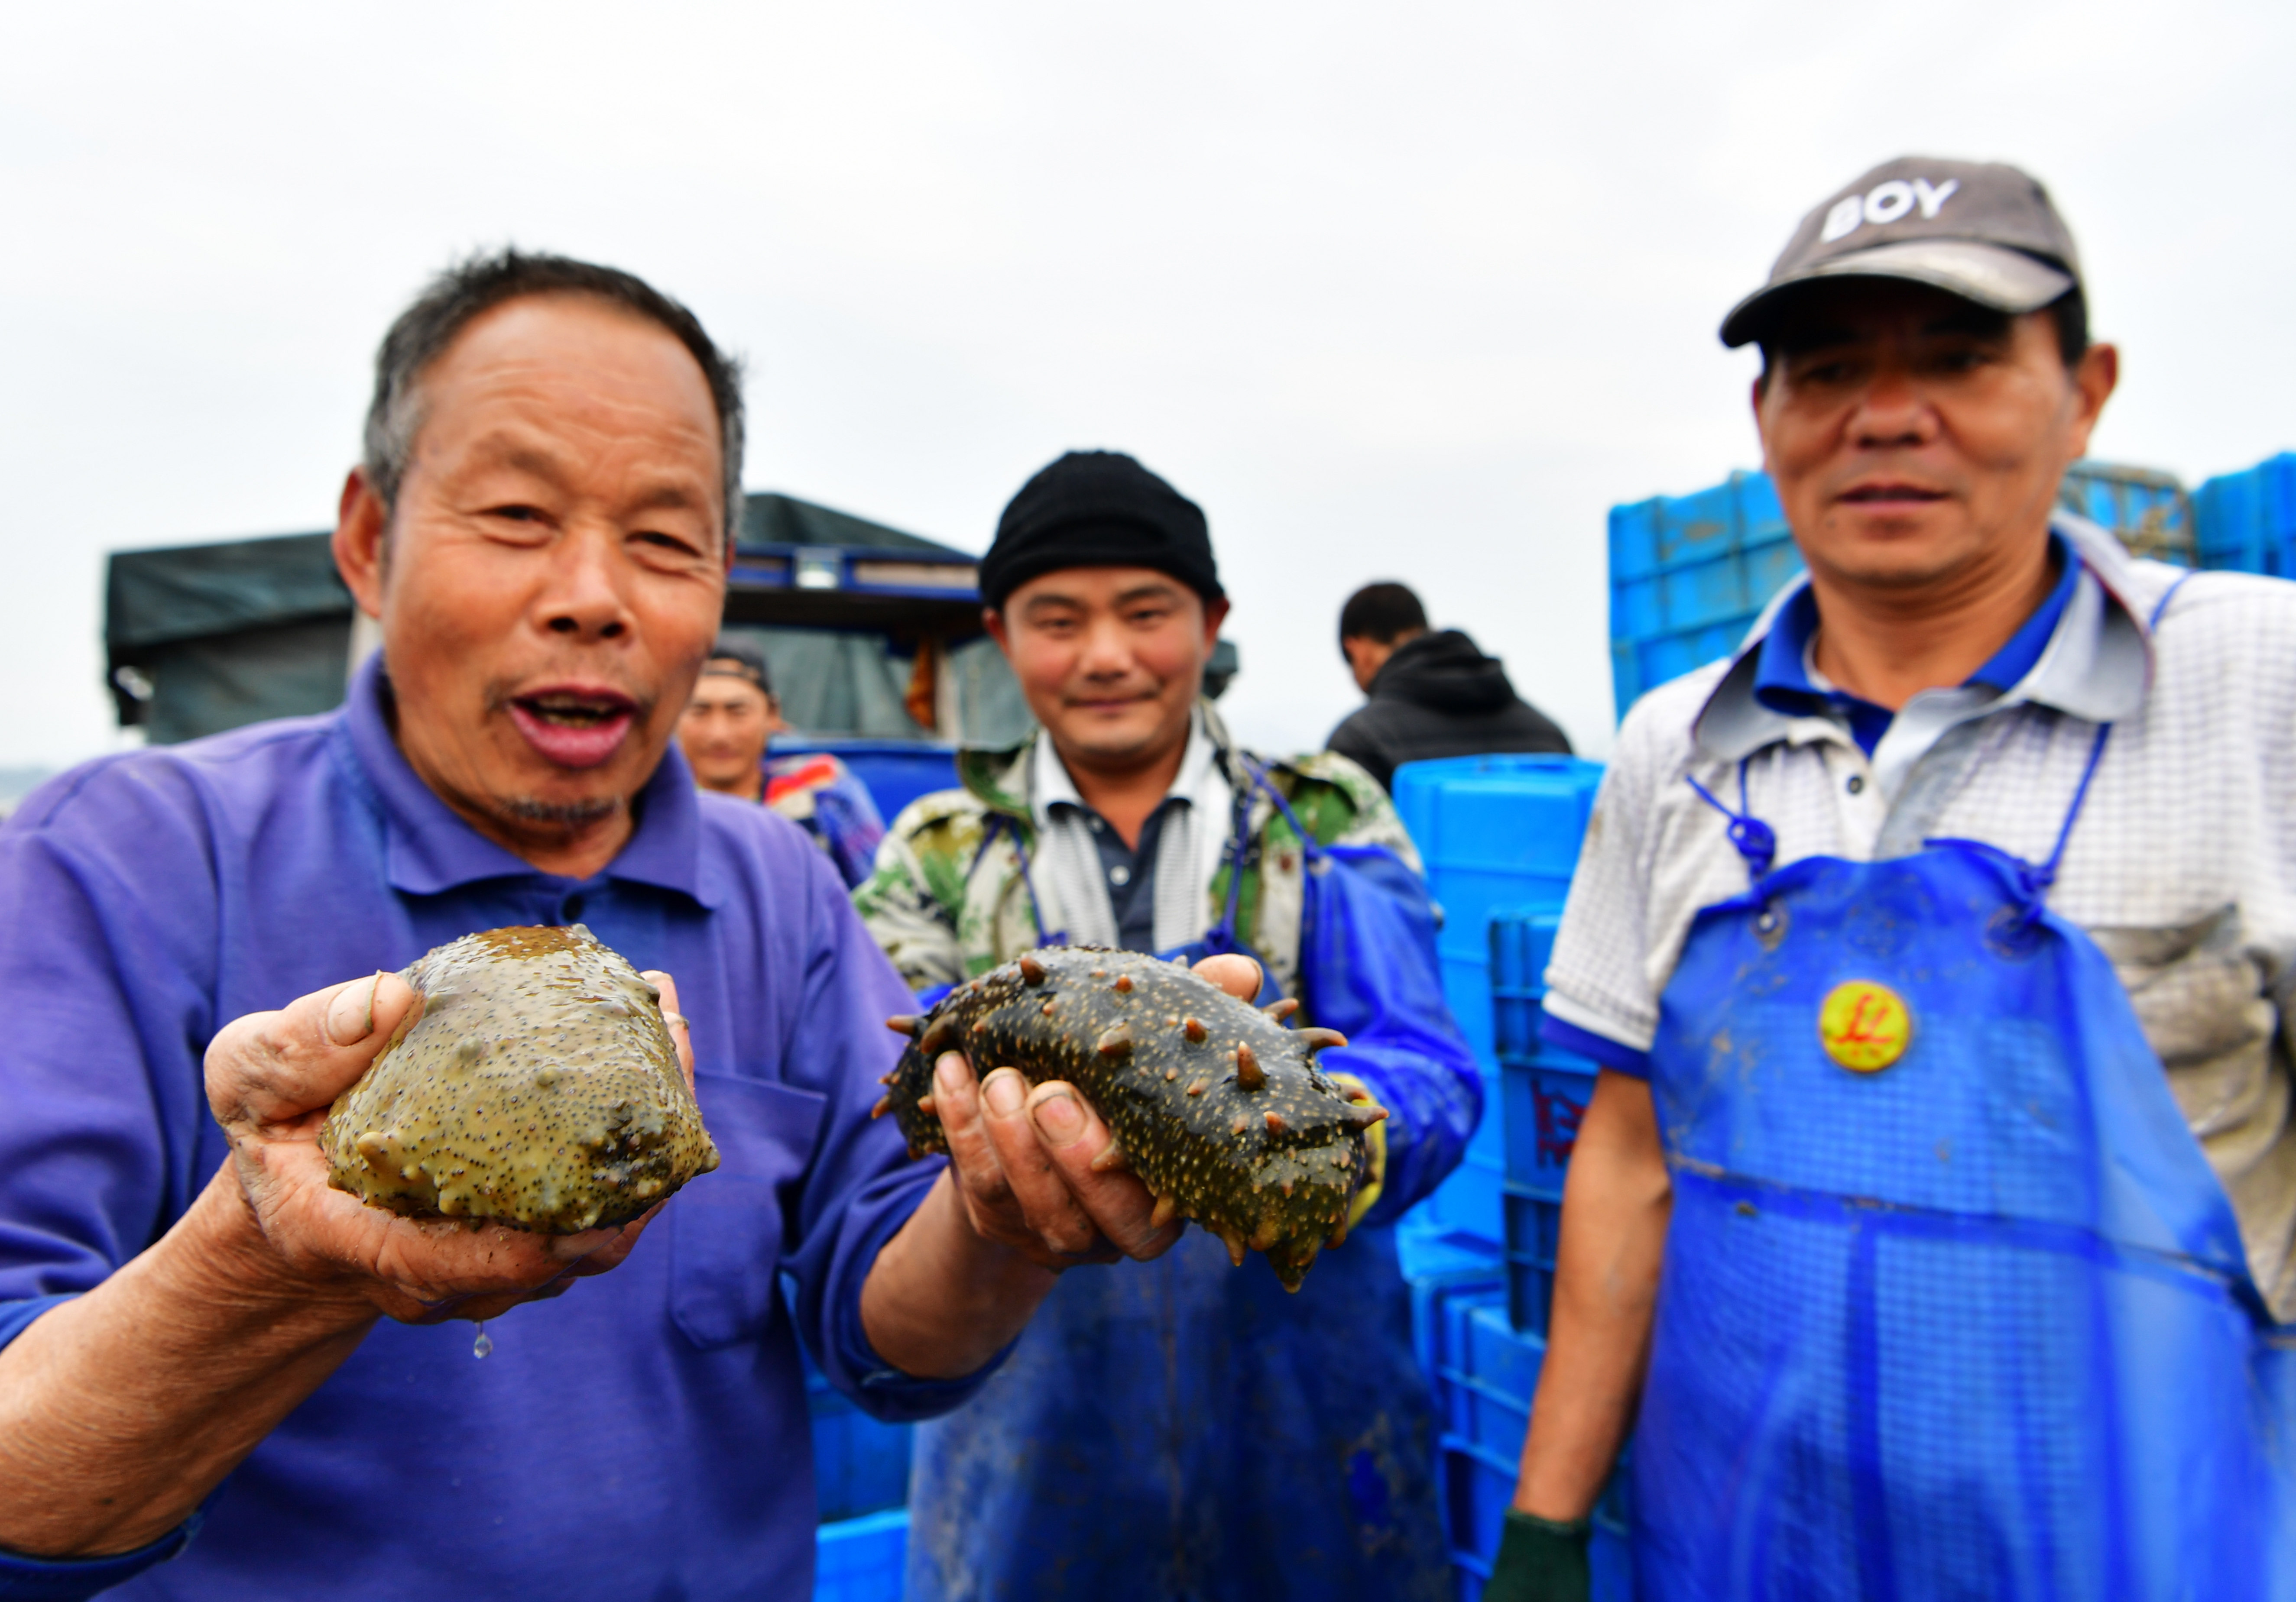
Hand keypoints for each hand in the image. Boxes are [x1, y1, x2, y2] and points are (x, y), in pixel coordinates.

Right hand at [204, 968, 697, 1324]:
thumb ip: (296, 1049)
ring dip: (649, 1133)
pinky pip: (607, 1199)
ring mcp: (502, 1267)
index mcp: (370, 1245)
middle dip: (633, 1157)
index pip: (461, 1267)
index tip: (600, 1197)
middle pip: (570, 1247)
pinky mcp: (537, 1236)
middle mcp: (448, 1275)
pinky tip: (650, 1040)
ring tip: (666, 1022)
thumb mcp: (249, 1078)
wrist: (303, 1187)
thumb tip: (390, 999)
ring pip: (605, 1223)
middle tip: (662, 1033)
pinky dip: (637, 1132)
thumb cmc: (276, 1130)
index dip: (536, 1245)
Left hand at [929, 953, 1264, 1272]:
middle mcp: (1109, 1229)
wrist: (1039, 1134)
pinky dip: (959, 1121)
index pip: (1158, 1211)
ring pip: (1026, 1200)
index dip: (1140, 1172)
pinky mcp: (993, 1212)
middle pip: (1090, 1217)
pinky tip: (952, 1070)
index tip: (1125, 1113)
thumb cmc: (1117, 1082)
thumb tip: (1242, 972)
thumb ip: (1199, 1013)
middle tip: (1048, 1094)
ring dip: (1007, 1137)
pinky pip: (973, 1175)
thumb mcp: (1156, 1050)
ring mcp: (1047, 1226)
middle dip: (1065, 1156)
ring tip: (998, 1079)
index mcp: (1167, 1197)